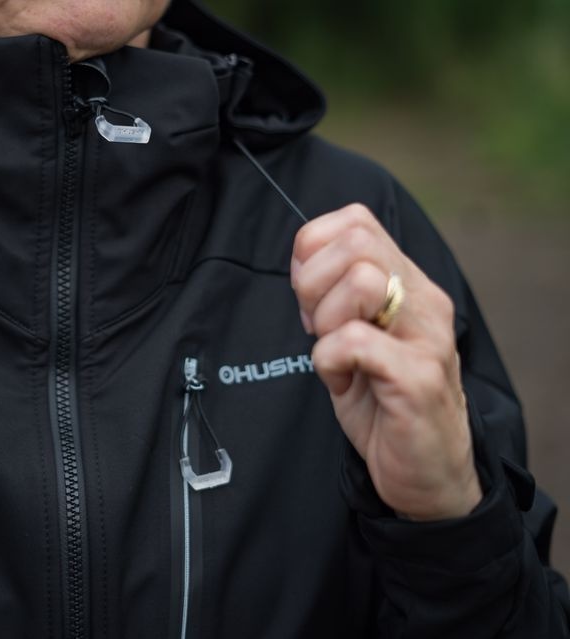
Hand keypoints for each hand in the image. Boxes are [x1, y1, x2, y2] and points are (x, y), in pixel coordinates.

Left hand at [291, 204, 480, 520]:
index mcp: (408, 283)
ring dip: (324, 321)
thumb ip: (337, 296)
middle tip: (317, 328)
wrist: (426, 475)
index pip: (354, 221)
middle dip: (313, 283)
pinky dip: (328, 362)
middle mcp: (425, 300)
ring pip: (359, 281)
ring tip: (333, 356)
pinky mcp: (417, 377)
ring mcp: (426, 336)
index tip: (310, 299)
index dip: (313, 253)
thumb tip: (301, 263)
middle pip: (355, 242)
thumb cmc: (382, 405)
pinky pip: (352, 340)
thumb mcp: (354, 337)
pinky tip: (340, 383)